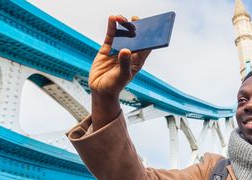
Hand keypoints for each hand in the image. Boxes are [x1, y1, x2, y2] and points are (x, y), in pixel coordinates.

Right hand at [90, 15, 150, 129]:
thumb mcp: (122, 76)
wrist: (100, 89)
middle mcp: (129, 53)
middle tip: (136, 19)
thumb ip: (124, 63)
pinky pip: (111, 35)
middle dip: (136, 27)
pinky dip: (112, 27)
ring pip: (122, 34)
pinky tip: (112, 19)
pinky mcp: (107, 49)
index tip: (150, 27)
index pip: (146, 46)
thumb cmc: (115, 85)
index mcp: (138, 60)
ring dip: (123, 25)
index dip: (150, 36)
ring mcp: (118, 50)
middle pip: (135, 37)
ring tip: (121, 17)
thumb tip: (125, 50)